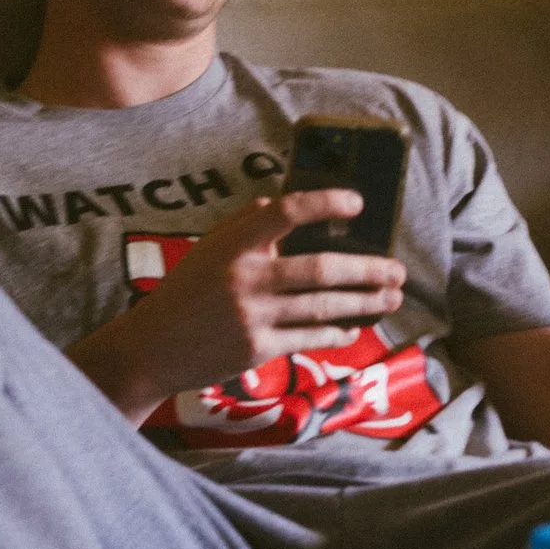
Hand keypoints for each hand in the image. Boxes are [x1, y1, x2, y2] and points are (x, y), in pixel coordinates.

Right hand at [68, 187, 405, 420]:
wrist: (152, 348)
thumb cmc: (187, 292)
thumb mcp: (208, 249)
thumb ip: (245, 224)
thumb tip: (279, 199)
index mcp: (234, 244)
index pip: (285, 212)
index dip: (325, 204)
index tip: (357, 203)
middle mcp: (245, 277)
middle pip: (321, 269)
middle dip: (368, 270)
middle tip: (397, 270)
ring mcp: (252, 315)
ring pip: (324, 306)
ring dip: (365, 302)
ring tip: (391, 297)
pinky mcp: (256, 348)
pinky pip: (309, 337)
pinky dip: (337, 333)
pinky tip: (354, 328)